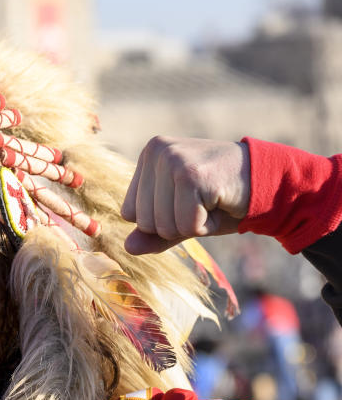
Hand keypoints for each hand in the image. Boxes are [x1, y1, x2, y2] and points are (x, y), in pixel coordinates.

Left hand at [121, 136, 250, 254]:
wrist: (272, 182)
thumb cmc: (222, 198)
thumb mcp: (181, 217)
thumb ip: (152, 234)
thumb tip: (128, 248)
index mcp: (149, 155)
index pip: (130, 213)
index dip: (163, 219)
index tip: (189, 200)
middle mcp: (158, 152)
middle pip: (145, 222)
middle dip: (178, 224)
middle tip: (204, 201)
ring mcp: (175, 161)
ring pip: (164, 225)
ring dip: (194, 225)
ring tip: (212, 200)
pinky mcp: (194, 176)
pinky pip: (187, 226)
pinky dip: (208, 224)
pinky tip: (221, 202)